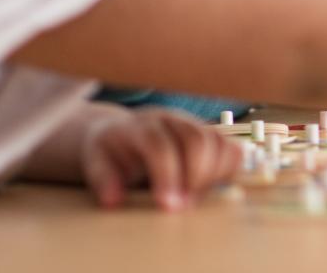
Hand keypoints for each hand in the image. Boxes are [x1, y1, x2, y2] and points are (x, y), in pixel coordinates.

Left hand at [81, 109, 240, 210]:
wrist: (122, 129)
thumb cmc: (111, 150)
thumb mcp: (95, 160)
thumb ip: (103, 179)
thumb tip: (113, 200)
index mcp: (141, 125)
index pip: (159, 144)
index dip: (167, 174)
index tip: (168, 205)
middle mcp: (172, 119)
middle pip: (196, 139)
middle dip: (195, 177)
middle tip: (183, 206)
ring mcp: (193, 123)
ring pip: (218, 140)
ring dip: (213, 174)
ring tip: (195, 197)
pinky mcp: (209, 133)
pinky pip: (231, 145)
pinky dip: (229, 167)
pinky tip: (211, 185)